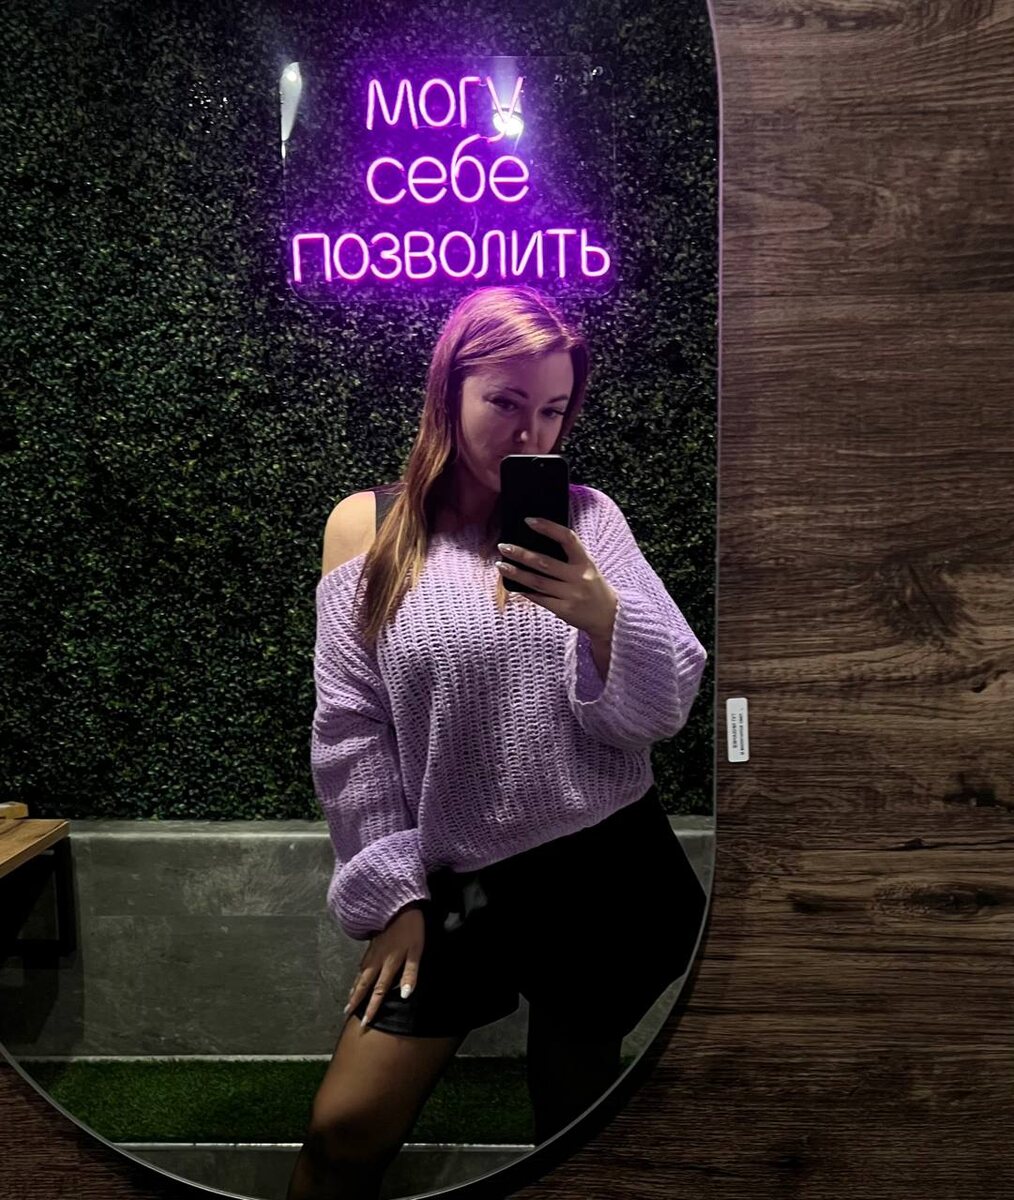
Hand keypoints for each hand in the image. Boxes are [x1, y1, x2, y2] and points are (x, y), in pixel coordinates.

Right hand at [343, 904, 424, 1028]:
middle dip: (356, 1000)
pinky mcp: (372, 945)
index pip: (378, 991)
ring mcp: (372, 952)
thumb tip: (404, 996)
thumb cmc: (411, 929)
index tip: (365, 1022)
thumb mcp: (416, 951)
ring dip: (355, 989)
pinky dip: (358, 975)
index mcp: (389, 964)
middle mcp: (377, 961)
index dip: (372, 1007)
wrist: (399, 905)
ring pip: (361, 975)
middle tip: (347, 1013)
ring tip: (349, 1000)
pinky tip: (358, 977)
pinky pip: (362, 964)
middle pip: (364, 984)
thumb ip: (410, 974)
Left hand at [496, 517, 617, 640]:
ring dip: (517, 573)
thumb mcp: (586, 568)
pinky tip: (513, 585)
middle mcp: (579, 578)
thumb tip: (535, 544)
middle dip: (521, 554)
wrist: (609, 616)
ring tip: (501, 565)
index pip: (567, 539)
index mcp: (586, 562)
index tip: (529, 521)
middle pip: (545, 563)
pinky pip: (540, 599)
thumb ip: (568, 557)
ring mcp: (572, 596)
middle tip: (503, 546)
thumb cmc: (592, 586)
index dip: (548, 527)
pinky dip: (525, 591)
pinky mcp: (564, 611)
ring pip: (538, 583)